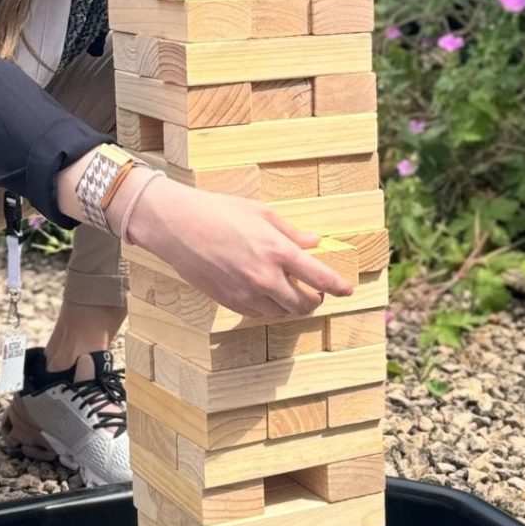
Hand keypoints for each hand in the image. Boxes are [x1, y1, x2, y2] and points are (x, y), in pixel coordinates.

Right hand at [123, 175, 354, 317]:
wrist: (177, 226)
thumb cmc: (220, 212)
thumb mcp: (262, 213)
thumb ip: (291, 233)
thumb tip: (314, 243)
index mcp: (278, 251)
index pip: (320, 278)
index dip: (338, 286)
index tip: (347, 289)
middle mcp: (265, 278)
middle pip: (304, 305)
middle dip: (314, 300)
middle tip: (314, 291)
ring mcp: (246, 293)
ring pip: (282, 313)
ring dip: (290, 305)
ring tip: (288, 290)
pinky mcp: (229, 302)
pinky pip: (259, 313)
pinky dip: (269, 307)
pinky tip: (264, 292)